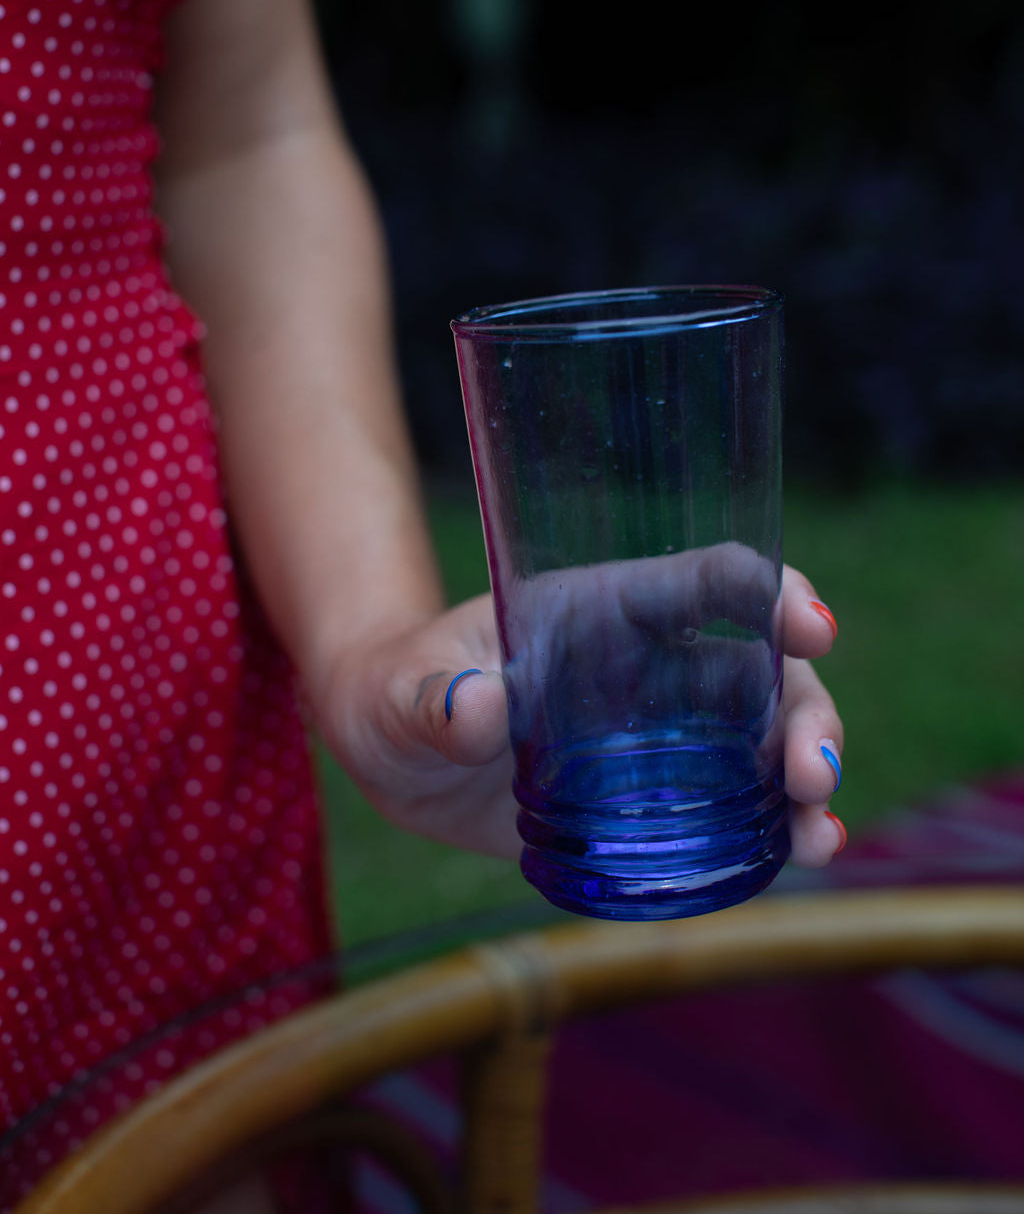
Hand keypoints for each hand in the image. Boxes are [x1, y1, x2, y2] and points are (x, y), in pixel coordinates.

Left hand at [317, 552, 843, 864]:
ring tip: (820, 831)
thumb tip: (478, 709)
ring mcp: (658, 734)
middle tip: (810, 772)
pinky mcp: (652, 799)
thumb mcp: (402, 691)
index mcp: (605, 607)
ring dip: (806, 777)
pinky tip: (806, 853)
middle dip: (806, 712)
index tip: (811, 627)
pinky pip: (736, 805)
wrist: (391, 749)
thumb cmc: (396, 689)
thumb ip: (435, 698)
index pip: (709, 580)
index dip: (771, 591)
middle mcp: (650, 664)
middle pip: (760, 669)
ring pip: (764, 738)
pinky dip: (780, 826)